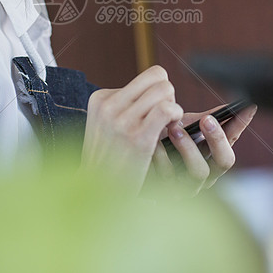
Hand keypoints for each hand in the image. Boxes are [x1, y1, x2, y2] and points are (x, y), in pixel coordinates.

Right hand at [80, 65, 182, 193]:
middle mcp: (108, 105)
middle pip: (158, 77)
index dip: (156, 95)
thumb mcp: (105, 127)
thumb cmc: (109, 162)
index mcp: (100, 99)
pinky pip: (167, 108)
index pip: (146, 77)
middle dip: (168, 96)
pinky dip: (176, 115)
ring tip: (167, 126)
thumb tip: (158, 90)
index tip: (151, 115)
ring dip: (174, 107)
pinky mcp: (138, 137)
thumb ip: (124, 106)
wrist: (97, 196)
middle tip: (164, 118)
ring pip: (165, 89)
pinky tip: (171, 130)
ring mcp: (122, 121)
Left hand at [148, 103, 256, 195]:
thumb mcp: (186, 126)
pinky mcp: (167, 193)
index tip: (247, 105)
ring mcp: (188, 186)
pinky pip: (169, 177)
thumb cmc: (165, 140)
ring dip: (189, 147)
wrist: (133, 158)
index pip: (234, 140)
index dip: (241, 125)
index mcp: (213, 156)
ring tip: (174, 127)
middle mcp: (207, 174)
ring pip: (199, 172)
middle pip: (224, 162)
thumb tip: (229, 101)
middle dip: (217, 139)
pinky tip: (155, 143)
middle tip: (206, 119)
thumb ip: (206, 118)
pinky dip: (163, 157)